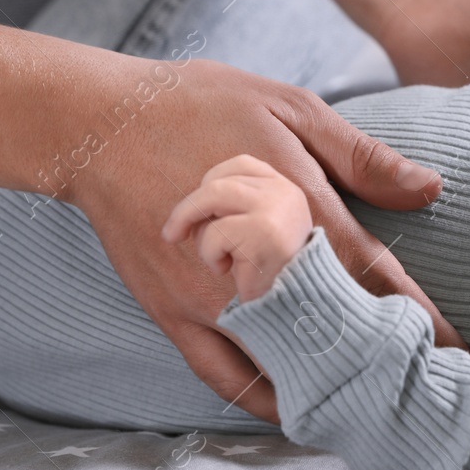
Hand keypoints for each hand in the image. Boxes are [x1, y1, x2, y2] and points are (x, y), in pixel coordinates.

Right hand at [0, 9, 469, 427]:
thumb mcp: (293, 110)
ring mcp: (211, 299)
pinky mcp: (174, 316)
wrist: (98, 124)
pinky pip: (226, 378)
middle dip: (387, 363)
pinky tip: (304, 415)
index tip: (463, 350)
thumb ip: (363, 158)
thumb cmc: (201, 105)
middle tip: (433, 391)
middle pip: (338, 332)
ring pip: (287, 363)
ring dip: (336, 387)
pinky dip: (268, 403)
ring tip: (381, 408)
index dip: (423, 319)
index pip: (374, 277)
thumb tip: (431, 190)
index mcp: (294, 208)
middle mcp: (255, 265)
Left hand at [162, 155, 313, 302]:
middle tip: (171, 234)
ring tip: (216, 258)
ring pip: (212, 199)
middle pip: (218, 183)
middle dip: (187, 209)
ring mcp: (274, 210)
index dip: (212, 182)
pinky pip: (214, 235)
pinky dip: (211, 256)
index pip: (241, 166)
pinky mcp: (262, 234)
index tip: (199, 209)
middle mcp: (283, 193)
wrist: (298, 304)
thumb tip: (191, 204)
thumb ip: (241, 206)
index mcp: (286, 189)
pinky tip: (229, 270)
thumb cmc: (273, 269)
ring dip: (200, 234)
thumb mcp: (264, 227)